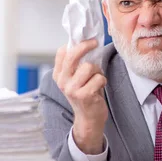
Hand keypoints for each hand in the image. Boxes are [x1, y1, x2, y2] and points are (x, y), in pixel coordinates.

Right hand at [53, 39, 107, 153]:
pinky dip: (103, 81)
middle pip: (72, 55)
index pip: (62, 52)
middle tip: (95, 43)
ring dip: (97, 71)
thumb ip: (76, 64)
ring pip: (89, 67)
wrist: (88, 119)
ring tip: (96, 80)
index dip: (75, 44)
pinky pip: (99, 78)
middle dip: (86, 46)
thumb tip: (85, 42)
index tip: (86, 40)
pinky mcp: (84, 95)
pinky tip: (99, 88)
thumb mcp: (75, 79)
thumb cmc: (85, 95)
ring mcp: (72, 89)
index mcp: (58, 75)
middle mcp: (62, 82)